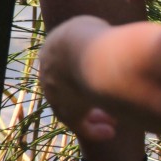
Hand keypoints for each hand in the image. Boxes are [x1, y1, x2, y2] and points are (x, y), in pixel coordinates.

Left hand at [40, 16, 118, 143]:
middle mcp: (48, 74)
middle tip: (104, 104)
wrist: (90, 54)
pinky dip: (94, 130)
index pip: (63, 66)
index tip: (99, 78)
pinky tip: (111, 132)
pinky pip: (80, 125)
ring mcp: (55, 94)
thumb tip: (107, 46)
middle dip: (86, 97)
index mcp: (51, 51)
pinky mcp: (67, 112)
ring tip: (113, 121)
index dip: (81, 74)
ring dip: (92, 116)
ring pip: (72, 110)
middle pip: (66, 91)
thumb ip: (96, 40)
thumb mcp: (94, 29)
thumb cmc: (97, 37)